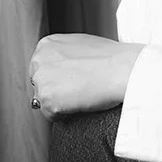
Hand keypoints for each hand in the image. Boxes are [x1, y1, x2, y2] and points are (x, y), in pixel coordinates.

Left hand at [28, 34, 142, 120]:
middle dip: (56, 90)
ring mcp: (42, 80)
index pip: (42, 68)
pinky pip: (52, 116)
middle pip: (40, 85)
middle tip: (78, 88)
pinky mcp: (47, 100)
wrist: (121, 69)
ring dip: (61, 103)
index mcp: (47, 44)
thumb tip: (61, 67)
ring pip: (45, 101)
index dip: (58, 77)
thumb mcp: (82, 44)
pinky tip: (80, 102)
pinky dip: (65, 115)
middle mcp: (39, 60)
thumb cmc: (110, 57)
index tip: (71, 79)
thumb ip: (65, 53)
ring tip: (81, 94)